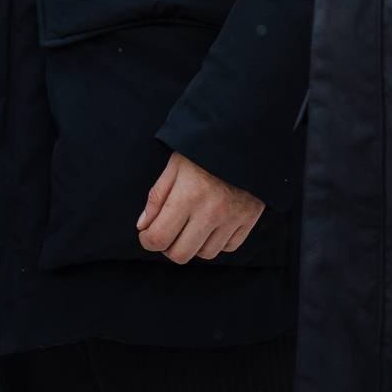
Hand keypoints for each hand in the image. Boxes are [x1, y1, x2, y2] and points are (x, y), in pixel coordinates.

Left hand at [136, 152, 263, 263]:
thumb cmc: (203, 150)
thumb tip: (143, 227)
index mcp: (188, 195)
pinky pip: (229, 247)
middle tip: (167, 232)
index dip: (147, 241)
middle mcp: (211, 212)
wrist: (243, 137)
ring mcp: (232, 218)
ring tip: (190, 226)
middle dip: (167, 247)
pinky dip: (217, 242)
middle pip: (181, 254)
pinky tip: (212, 226)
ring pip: (205, 254)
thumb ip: (157, 197)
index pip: (160, 238)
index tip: (147, 234)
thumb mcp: (175, 165)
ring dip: (193, 245)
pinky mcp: (248, 219)